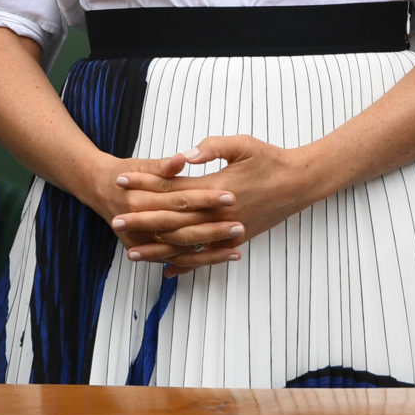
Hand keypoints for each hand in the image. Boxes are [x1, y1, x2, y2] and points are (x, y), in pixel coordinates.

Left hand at [105, 135, 321, 275]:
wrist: (299, 183)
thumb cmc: (270, 159)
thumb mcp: (242, 144)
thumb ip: (212, 147)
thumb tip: (186, 156)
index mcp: (216, 188)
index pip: (172, 187)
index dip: (144, 183)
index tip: (121, 180)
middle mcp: (218, 214)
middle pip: (173, 220)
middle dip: (142, 221)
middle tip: (115, 221)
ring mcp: (226, 231)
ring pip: (186, 245)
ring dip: (158, 249)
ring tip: (132, 253)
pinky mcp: (235, 240)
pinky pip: (206, 257)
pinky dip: (187, 264)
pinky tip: (168, 270)